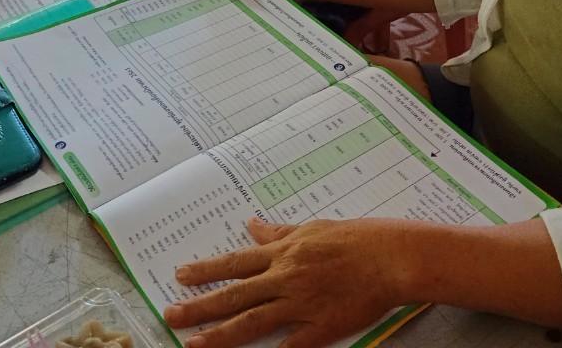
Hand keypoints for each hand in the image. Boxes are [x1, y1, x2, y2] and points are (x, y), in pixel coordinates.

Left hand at [164, 218, 407, 347]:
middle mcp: (286, 278)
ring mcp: (302, 304)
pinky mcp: (321, 328)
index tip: (179, 276)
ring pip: (253, 322)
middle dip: (199, 307)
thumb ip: (279, 233)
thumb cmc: (356, 238)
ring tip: (193, 345)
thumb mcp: (313, 228)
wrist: (391, 257)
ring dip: (220, 335)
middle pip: (235, 295)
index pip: (236, 263)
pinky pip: (291, 345)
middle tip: (170, 315)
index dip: (206, 270)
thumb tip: (252, 226)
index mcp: (284, 253)